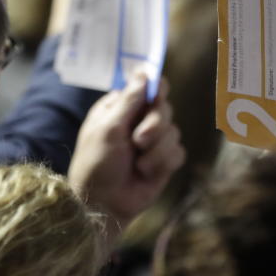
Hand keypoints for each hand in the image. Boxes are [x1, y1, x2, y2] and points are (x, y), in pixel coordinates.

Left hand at [68, 75, 184, 245]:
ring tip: (138, 164)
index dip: (156, 90)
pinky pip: (178, 152)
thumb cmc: (97, 164)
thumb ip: (129, 100)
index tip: (158, 95)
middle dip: (155, 125)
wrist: (104, 204)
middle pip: (165, 109)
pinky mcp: (164, 162)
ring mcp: (153, 142)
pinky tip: (147, 173)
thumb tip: (144, 72)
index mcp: (121, 109)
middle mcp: (138, 122)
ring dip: (156, 150)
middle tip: (139, 140)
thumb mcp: (108, 128)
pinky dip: (163, 163)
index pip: (147, 88)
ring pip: (174, 132)